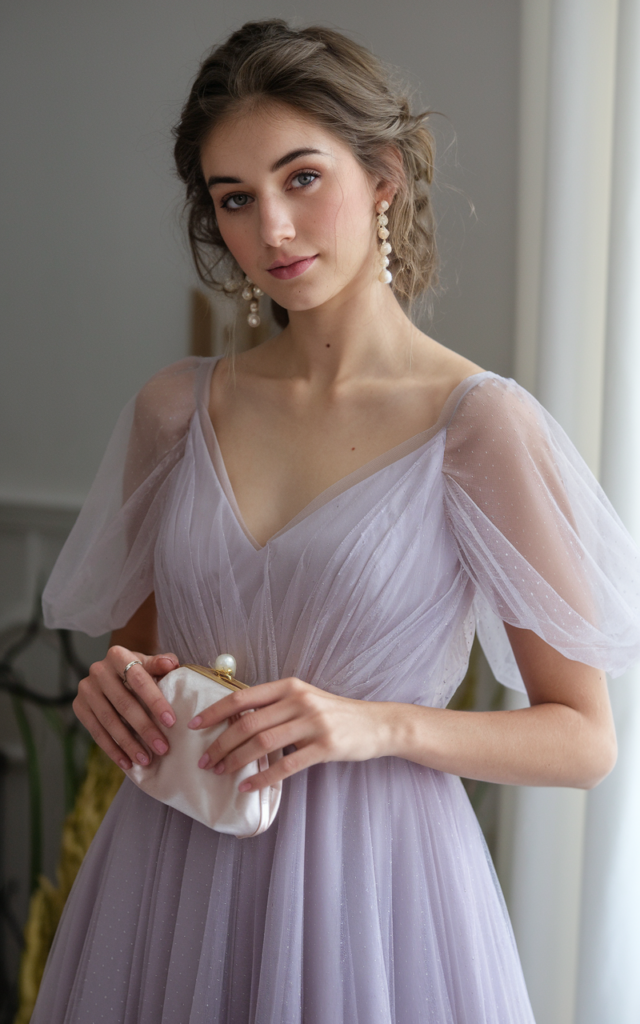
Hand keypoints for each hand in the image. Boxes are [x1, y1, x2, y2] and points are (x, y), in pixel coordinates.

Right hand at [73, 645, 179, 769]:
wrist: (115, 672)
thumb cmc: (139, 671)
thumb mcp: (150, 663)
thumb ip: (161, 663)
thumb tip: (171, 664)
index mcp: (118, 655)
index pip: (139, 680)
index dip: (155, 701)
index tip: (171, 722)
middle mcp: (98, 671)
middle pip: (124, 704)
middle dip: (145, 728)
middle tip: (162, 748)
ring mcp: (86, 689)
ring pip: (109, 721)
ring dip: (129, 744)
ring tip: (146, 760)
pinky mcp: (79, 707)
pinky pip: (96, 732)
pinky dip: (112, 749)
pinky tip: (126, 762)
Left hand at [187, 676, 394, 791]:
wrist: (376, 724)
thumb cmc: (334, 713)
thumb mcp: (304, 699)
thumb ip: (275, 705)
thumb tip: (235, 720)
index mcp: (290, 686)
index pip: (243, 697)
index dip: (215, 712)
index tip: (194, 726)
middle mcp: (299, 701)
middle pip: (248, 723)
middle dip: (220, 744)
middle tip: (204, 760)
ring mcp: (313, 723)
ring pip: (263, 744)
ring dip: (236, 760)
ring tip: (220, 772)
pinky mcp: (325, 747)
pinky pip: (286, 766)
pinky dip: (262, 777)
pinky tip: (247, 786)